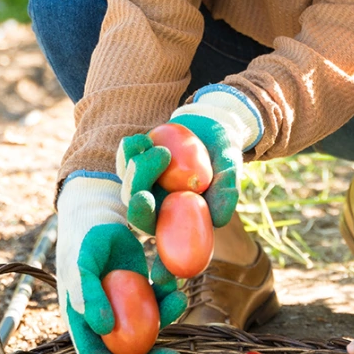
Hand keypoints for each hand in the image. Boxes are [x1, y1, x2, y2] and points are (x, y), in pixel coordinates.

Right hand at [56, 175, 186, 353]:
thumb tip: (105, 329)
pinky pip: (158, 303)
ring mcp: (124, 306)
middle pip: (126, 350)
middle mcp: (102, 319)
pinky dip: (169, 299)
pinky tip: (176, 287)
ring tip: (180, 298)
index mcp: (80, 320)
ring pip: (148, 327)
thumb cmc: (85, 242)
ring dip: (167, 319)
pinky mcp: (141, 291)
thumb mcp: (81, 266)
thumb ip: (89, 295)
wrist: (100, 215)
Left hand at [116, 112, 243, 232]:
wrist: (212, 128)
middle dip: (136, 185)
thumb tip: (219, 221)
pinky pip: (124, 158)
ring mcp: (143, 180)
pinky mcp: (137, 160)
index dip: (142, 216)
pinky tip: (143, 140)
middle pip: (133, 203)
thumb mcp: (229, 169)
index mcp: (173, 213)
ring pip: (127, 180)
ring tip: (157, 147)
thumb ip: (226, 192)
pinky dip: (129, 149)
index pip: (152, 225)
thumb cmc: (223, 154)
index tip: (144, 199)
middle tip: (148, 166)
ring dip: (137, 164)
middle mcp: (155, 200)